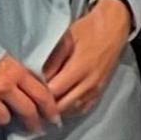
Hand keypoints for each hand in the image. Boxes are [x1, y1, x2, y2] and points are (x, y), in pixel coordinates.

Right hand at [0, 56, 58, 133]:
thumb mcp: (6, 58)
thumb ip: (20, 74)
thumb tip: (36, 91)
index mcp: (17, 71)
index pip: (42, 95)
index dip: (51, 110)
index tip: (55, 119)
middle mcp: (4, 85)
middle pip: (27, 111)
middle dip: (33, 123)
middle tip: (36, 129)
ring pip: (4, 119)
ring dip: (4, 119)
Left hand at [38, 0, 134, 116]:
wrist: (114, 28)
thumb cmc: (88, 30)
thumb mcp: (65, 40)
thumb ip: (52, 60)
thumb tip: (36, 77)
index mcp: (80, 68)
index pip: (54, 91)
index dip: (39, 95)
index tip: (27, 92)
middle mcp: (89, 83)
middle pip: (63, 105)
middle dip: (46, 107)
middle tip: (31, 103)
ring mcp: (97, 89)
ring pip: (73, 110)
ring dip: (57, 111)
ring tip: (42, 107)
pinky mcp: (101, 91)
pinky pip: (84, 108)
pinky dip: (71, 110)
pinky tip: (61, 106)